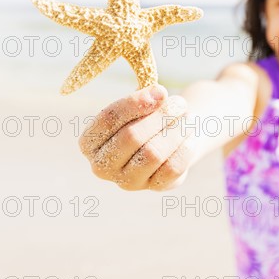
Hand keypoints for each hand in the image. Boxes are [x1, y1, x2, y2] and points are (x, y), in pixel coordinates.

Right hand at [78, 84, 194, 190]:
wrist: (168, 139)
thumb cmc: (147, 117)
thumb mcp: (140, 103)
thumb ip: (144, 97)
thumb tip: (158, 94)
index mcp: (89, 142)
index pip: (108, 119)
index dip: (135, 103)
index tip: (160, 91)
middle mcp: (101, 166)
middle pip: (132, 137)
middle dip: (160, 116)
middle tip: (180, 103)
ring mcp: (126, 181)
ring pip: (153, 154)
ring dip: (174, 131)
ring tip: (186, 117)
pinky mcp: (153, 188)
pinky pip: (172, 168)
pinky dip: (184, 148)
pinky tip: (189, 137)